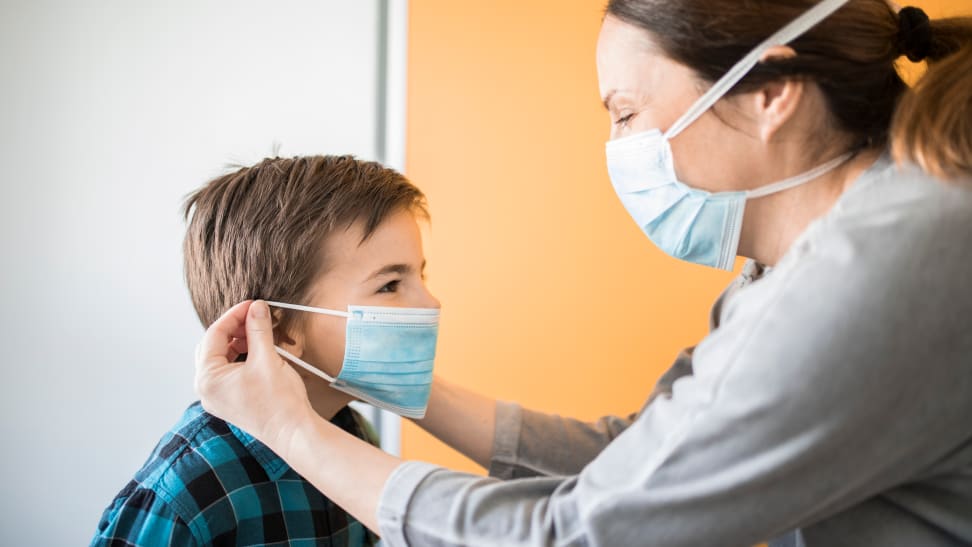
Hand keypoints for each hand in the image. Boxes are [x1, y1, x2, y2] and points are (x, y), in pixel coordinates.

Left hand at [195, 300, 313, 453]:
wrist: (293, 432)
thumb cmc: (279, 402)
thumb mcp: (267, 358)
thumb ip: (258, 329)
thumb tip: (256, 307)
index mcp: (208, 379)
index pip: (214, 335)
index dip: (233, 316)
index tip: (250, 305)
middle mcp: (207, 389)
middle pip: (212, 346)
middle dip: (233, 329)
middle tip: (253, 316)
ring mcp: (217, 397)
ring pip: (220, 358)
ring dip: (237, 342)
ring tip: (257, 333)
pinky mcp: (230, 401)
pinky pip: (227, 371)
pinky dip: (239, 357)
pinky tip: (256, 350)